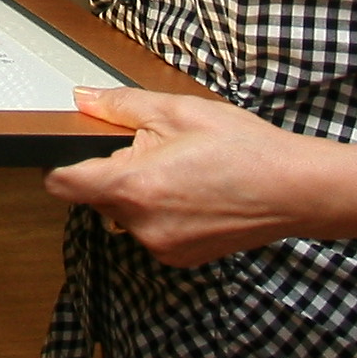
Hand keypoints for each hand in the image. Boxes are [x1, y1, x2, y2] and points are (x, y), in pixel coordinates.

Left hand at [42, 88, 325, 262]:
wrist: (295, 188)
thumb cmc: (245, 148)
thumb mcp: (179, 110)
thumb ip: (121, 106)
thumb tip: (84, 99)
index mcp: (134, 186)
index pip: (64, 185)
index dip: (61, 166)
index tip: (67, 155)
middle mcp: (141, 225)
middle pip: (97, 198)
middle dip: (114, 174)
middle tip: (155, 152)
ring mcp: (161, 246)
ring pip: (125, 216)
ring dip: (139, 195)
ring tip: (182, 173)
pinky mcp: (179, 258)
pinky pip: (151, 232)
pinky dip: (160, 214)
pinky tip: (193, 195)